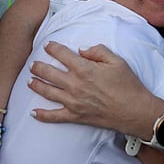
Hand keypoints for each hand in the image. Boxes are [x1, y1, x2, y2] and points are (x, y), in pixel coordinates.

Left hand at [28, 43, 159, 138]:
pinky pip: (54, 117)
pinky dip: (42, 115)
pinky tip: (33, 113)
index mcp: (84, 69)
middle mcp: (75, 85)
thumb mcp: (117, 60)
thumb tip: (81, 49)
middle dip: (38, 67)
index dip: (52, 48)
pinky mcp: (75, 116)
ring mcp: (73, 102)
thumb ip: (98, 51)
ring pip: (47, 92)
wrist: (134, 110)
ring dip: (36, 85)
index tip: (47, 46)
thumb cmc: (128, 85)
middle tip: (33, 64)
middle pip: (49, 73)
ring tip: (29, 81)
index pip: (62, 54)